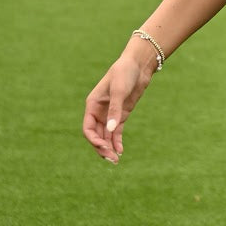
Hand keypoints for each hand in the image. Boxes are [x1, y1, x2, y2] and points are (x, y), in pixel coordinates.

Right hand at [82, 45, 151, 164]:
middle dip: (102, 148)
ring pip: (106, 136)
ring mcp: (110, 114)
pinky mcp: (121, 115)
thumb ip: (115, 110)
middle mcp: (99, 111)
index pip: (88, 128)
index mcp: (92, 104)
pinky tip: (120, 151)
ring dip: (109, 148)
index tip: (103, 146)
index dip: (93, 140)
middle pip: (96, 135)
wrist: (138, 65)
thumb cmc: (124, 73)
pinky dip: (117, 142)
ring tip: (116, 160)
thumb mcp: (119, 91)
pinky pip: (116, 132)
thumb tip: (110, 130)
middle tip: (111, 159)